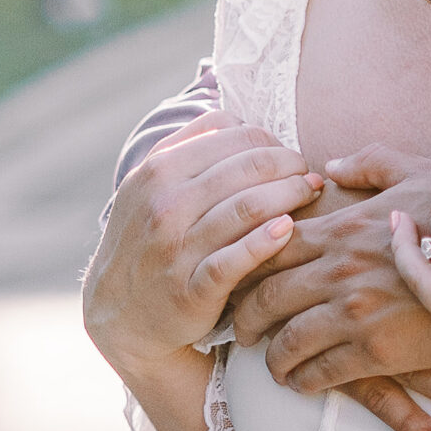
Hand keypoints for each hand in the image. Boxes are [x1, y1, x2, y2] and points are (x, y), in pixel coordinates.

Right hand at [84, 114, 323, 380]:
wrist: (119, 313)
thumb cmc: (149, 238)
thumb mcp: (151, 185)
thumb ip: (189, 146)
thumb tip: (238, 117)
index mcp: (158, 170)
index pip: (232, 135)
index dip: (271, 140)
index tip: (288, 155)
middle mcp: (164, 204)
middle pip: (248, 166)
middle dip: (290, 165)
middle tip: (309, 174)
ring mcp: (176, 247)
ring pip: (249, 207)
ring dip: (292, 195)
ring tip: (311, 194)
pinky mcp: (191, 289)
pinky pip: (237, 259)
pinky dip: (268, 241)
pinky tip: (289, 229)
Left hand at [231, 140, 430, 430]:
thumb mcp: (418, 171)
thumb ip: (369, 164)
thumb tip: (329, 166)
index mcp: (341, 228)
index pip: (268, 247)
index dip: (245, 265)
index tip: (239, 278)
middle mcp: (337, 270)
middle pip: (265, 298)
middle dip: (246, 319)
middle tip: (242, 332)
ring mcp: (355, 312)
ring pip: (287, 342)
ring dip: (272, 357)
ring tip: (272, 365)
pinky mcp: (377, 349)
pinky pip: (321, 372)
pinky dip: (303, 380)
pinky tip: (303, 382)